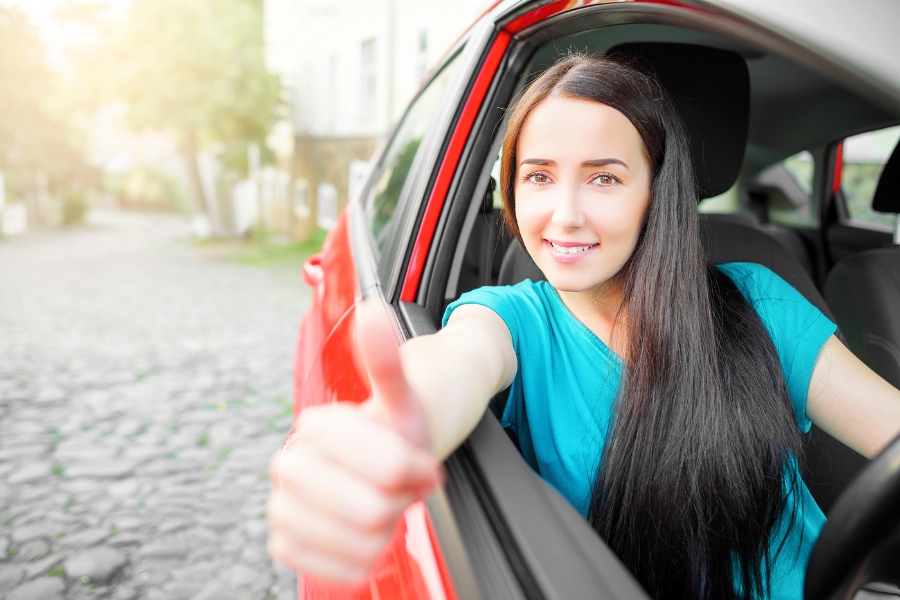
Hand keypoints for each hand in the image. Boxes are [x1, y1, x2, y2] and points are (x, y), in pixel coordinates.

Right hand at [266, 299, 441, 582]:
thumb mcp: (405, 394)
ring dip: (386, 531)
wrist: (390, 454)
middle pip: (373, 512)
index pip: (387, 469)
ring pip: (358, 545)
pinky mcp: (285, 543)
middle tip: (401, 484)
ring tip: (384, 504)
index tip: (422, 462)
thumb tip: (372, 311)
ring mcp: (283, 505)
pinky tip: (366, 536)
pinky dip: (363, 560)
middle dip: (400, 500)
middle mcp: (289, 464)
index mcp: (316, 427)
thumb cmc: (401, 423)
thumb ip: (386, 360)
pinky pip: (334, 572)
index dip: (416, 470)